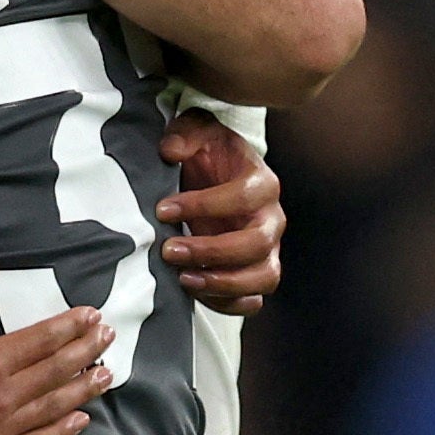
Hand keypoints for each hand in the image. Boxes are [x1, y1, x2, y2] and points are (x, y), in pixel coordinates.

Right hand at [0, 259, 111, 434]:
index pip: (39, 341)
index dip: (68, 327)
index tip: (92, 315)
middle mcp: (2, 400)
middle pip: (55, 372)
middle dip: (85, 351)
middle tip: (109, 336)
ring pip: (54, 408)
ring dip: (83, 389)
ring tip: (107, 374)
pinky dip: (63, 431)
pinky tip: (80, 421)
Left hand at [155, 109, 283, 316]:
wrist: (215, 174)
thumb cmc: (206, 153)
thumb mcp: (195, 131)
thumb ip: (184, 134)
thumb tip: (171, 151)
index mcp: (262, 183)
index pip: (243, 197)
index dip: (203, 205)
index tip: (162, 209)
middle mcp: (271, 220)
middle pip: (255, 244)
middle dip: (209, 251)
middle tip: (168, 250)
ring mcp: (268, 250)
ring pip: (263, 277)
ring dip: (222, 283)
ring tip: (182, 279)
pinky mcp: (255, 273)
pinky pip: (253, 300)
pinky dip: (227, 303)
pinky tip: (194, 292)